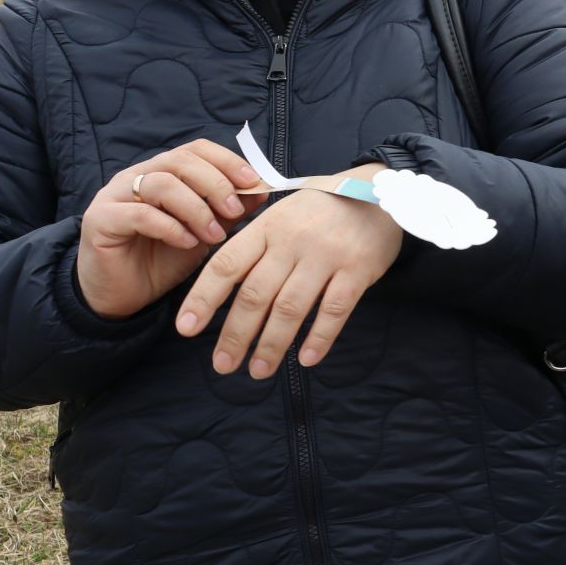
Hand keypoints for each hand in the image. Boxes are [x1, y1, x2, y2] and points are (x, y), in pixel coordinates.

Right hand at [77, 139, 262, 319]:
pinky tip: (187, 243)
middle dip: (215, 184)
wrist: (123, 296)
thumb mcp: (205, 233)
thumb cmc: (163, 260)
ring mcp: (114, 195)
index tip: (253, 181)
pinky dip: (171, 227)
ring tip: (215, 235)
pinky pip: (140, 214)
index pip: (195, 149)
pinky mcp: (100, 220)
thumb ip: (229, 211)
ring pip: (161, 184)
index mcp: (161, 172)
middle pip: (180, 161)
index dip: (226, 161)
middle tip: (236, 212)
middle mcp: (135, 176)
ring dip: (196, 209)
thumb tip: (261, 188)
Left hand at [175, 164, 403, 377]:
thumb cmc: (323, 208)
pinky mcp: (358, 269)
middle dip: (235, 335)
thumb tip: (218, 277)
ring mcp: (327, 256)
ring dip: (272, 344)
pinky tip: (306, 359)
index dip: (203, 298)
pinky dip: (320, 337)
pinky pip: (335, 309)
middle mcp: (293, 241)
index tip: (186, 329)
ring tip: (258, 371)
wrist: (379, 193)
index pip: (226, 264)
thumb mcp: (283, 211)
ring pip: (291, 307)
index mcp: (268, 226)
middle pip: (256, 294)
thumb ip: (254, 239)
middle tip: (223, 365)